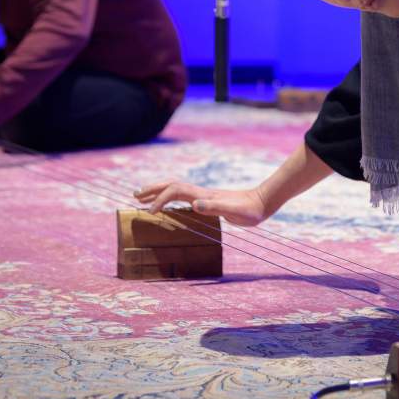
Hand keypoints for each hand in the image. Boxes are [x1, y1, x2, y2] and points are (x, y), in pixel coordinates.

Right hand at [133, 181, 270, 226]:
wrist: (263, 202)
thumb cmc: (250, 210)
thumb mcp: (235, 211)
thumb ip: (216, 207)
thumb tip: (195, 204)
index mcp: (203, 195)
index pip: (175, 192)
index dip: (161, 200)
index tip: (151, 213)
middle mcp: (201, 193)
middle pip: (171, 185)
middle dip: (152, 190)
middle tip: (135, 196)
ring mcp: (204, 196)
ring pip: (175, 189)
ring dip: (158, 192)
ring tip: (143, 198)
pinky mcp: (208, 201)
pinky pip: (183, 197)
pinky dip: (170, 198)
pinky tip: (167, 205)